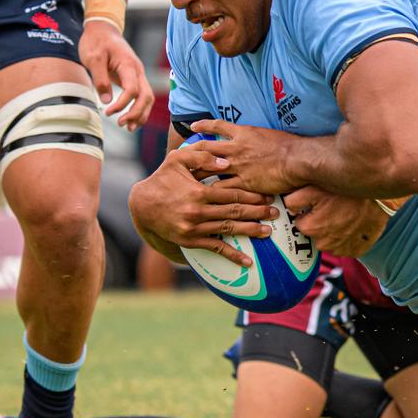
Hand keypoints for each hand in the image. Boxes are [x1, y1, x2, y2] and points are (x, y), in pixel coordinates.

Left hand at [79, 19, 152, 129]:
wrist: (103, 30)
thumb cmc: (96, 42)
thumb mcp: (93, 59)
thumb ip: (100, 79)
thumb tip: (107, 101)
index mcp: (129, 65)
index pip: (133, 90)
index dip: (122, 104)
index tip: (107, 112)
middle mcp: (138, 70)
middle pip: (146, 96)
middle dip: (136, 113)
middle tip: (121, 124)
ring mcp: (138, 74)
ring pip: (148, 98)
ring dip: (141, 114)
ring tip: (128, 127)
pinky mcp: (134, 78)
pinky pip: (142, 96)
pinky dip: (139, 109)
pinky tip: (131, 120)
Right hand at [128, 144, 277, 265]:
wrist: (141, 204)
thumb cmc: (163, 178)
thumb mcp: (177, 159)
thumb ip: (202, 155)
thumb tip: (227, 162)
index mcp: (199, 192)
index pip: (232, 194)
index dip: (252, 195)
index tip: (268, 196)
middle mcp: (198, 211)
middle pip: (235, 212)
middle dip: (258, 213)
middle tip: (276, 213)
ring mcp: (194, 228)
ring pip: (228, 230)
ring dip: (250, 231)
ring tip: (268, 231)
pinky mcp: (191, 241)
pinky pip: (215, 248)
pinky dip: (232, 256)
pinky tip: (247, 262)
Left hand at [188, 119, 305, 194]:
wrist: (298, 159)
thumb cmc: (290, 146)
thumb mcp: (270, 134)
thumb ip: (258, 137)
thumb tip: (255, 139)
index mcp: (244, 133)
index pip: (218, 126)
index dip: (203, 126)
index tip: (193, 127)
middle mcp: (236, 148)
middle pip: (205, 148)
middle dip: (191, 153)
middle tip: (180, 159)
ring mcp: (238, 166)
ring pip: (208, 170)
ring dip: (196, 175)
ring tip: (185, 181)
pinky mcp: (243, 182)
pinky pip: (222, 188)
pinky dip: (212, 193)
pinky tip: (206, 198)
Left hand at [283, 186, 389, 256]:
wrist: (380, 198)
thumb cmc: (346, 191)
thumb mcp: (314, 187)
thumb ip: (294, 199)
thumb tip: (287, 206)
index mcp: (311, 227)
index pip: (300, 224)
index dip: (307, 213)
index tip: (317, 205)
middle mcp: (324, 243)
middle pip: (315, 234)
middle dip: (320, 223)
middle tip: (332, 208)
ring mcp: (342, 249)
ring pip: (330, 241)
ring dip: (334, 231)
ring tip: (344, 214)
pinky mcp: (357, 250)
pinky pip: (346, 247)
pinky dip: (348, 238)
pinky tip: (354, 224)